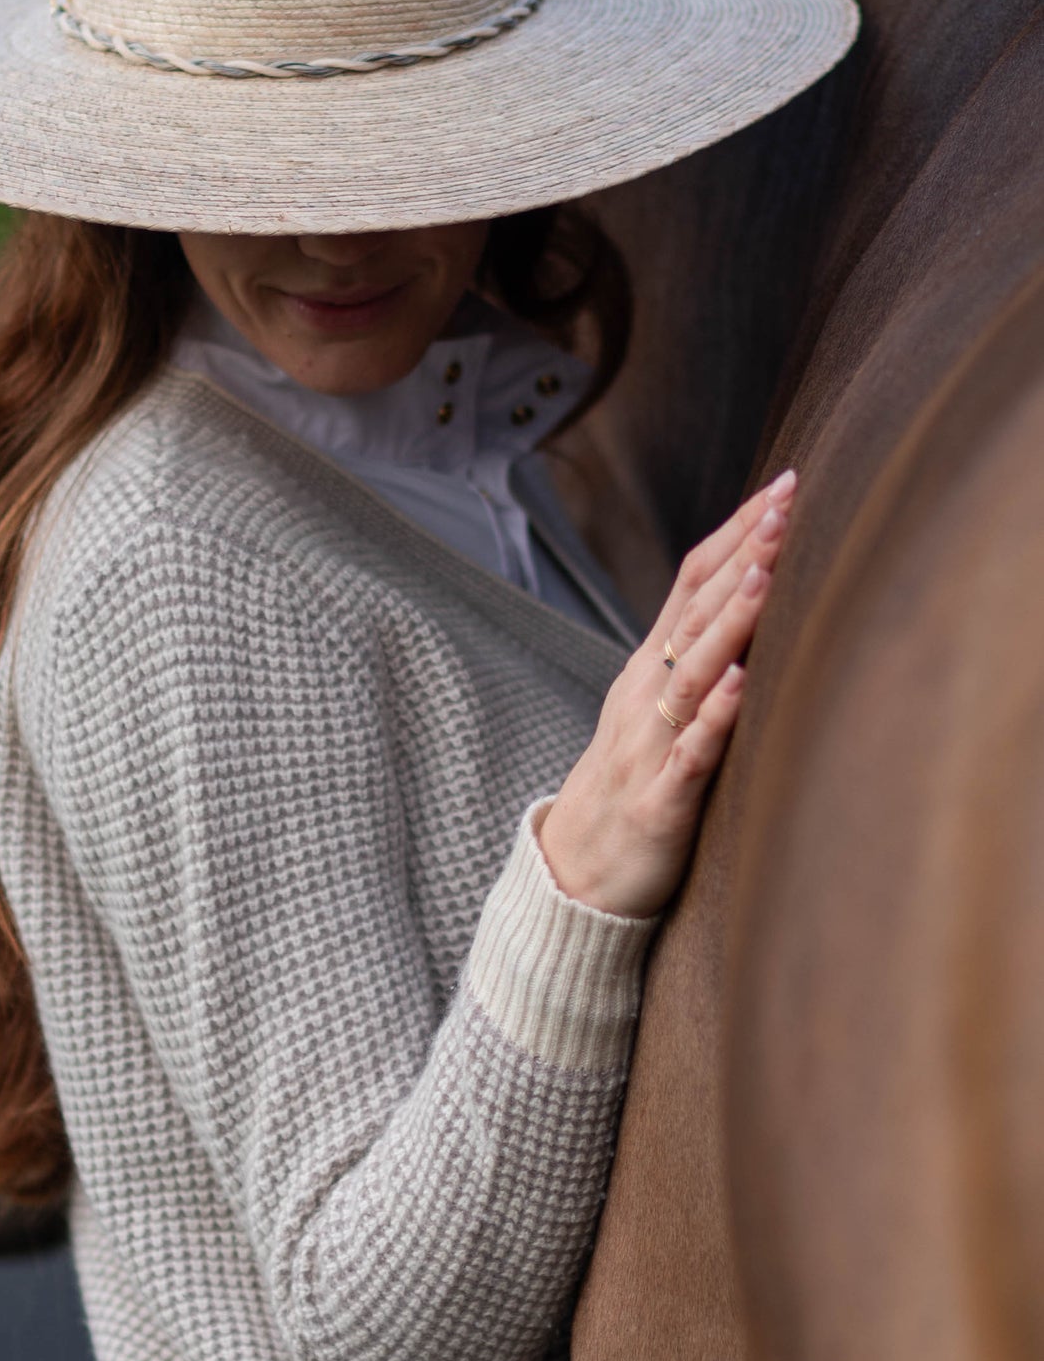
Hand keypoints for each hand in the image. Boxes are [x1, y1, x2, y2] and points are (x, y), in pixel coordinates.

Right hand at [538, 469, 796, 918]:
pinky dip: (714, 716)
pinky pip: (689, 753)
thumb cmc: (633, 785)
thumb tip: (753, 596)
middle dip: (743, 555)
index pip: (692, 579)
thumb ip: (696, 656)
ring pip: (692, 672)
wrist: (575, 874)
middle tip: (785, 504)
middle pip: (695, 610)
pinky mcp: (659, 801)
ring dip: (730, 621)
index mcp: (649, 667)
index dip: (736, 531)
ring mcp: (649, 744)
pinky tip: (740, 682)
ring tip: (767, 573)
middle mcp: (645, 693)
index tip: (784, 485)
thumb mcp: (660, 710)